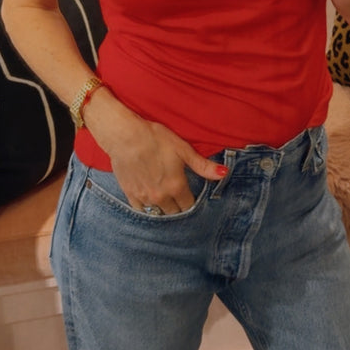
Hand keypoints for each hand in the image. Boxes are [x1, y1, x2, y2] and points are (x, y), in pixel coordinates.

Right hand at [84, 92, 227, 214]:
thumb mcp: (183, 149)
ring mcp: (144, 197)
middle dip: (178, 208)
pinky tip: (149, 202)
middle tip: (179, 200)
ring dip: (163, 210)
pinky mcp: (130, 194)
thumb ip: (203, 165)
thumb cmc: (155, 139)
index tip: (190, 197)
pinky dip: (147, 209)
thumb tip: (224, 174)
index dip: (190, 202)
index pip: (188, 206)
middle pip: (174, 212)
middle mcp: (161, 196)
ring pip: (158, 213)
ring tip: (165, 202)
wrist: (125, 136)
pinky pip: (141, 211)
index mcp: (176, 186)